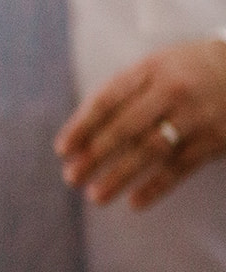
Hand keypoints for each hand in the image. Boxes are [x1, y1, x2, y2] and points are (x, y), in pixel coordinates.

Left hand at [55, 38, 225, 209]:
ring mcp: (197, 115)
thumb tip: (80, 134)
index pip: (107, 100)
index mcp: (151, 69)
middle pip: (126, 128)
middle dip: (95, 156)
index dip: (81, 127)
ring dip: (120, 176)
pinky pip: (181, 167)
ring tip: (95, 196)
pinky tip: (135, 202)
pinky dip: (156, 187)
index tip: (62, 151)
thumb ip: (121, 94)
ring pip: (151, 150)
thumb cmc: (185, 72)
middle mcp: (173, 91)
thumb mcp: (155, 68)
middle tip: (72, 178)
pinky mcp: (217, 138)